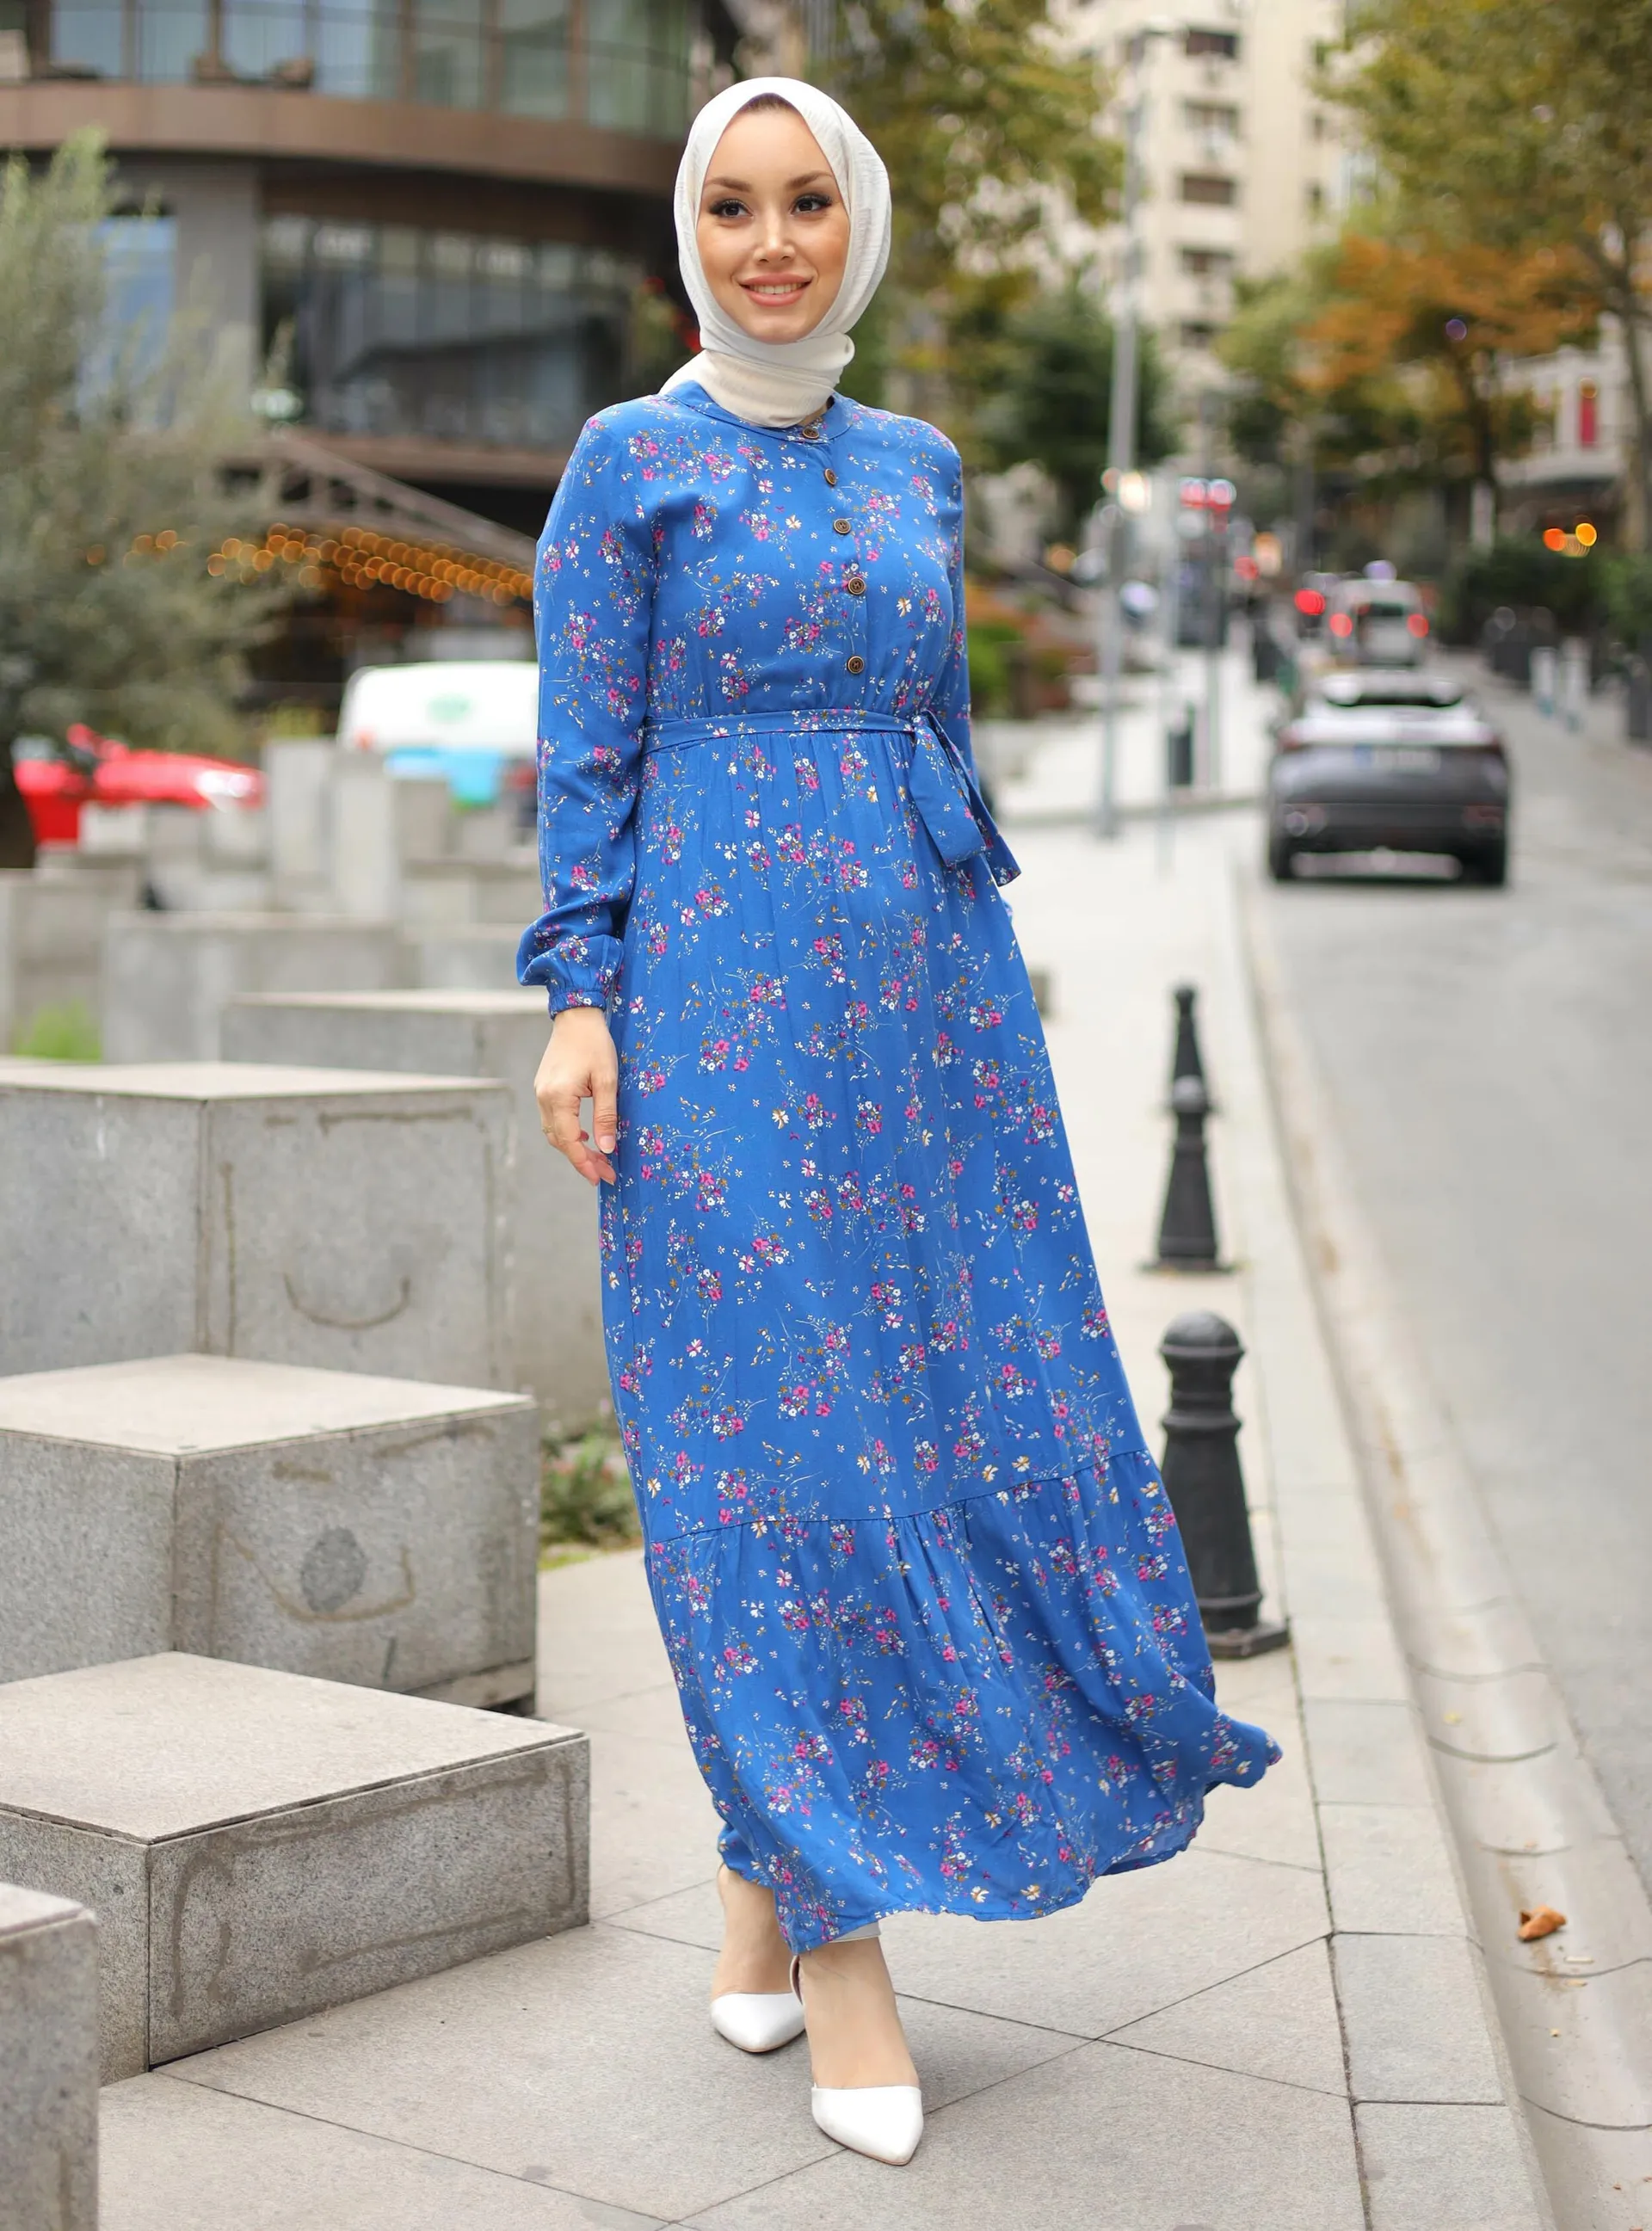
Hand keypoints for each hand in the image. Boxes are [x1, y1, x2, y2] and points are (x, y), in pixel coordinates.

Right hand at [534, 1007, 618, 1185]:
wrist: (576, 1016)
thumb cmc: (595, 1044)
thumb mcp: (607, 1081)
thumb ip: (605, 1116)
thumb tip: (606, 1148)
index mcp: (558, 1097)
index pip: (570, 1141)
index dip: (585, 1163)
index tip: (602, 1178)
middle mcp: (544, 1098)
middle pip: (559, 1141)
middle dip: (581, 1160)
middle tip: (605, 1173)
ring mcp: (540, 1093)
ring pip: (554, 1133)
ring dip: (574, 1148)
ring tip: (598, 1159)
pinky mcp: (544, 1089)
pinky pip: (552, 1120)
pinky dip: (567, 1133)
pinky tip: (585, 1136)